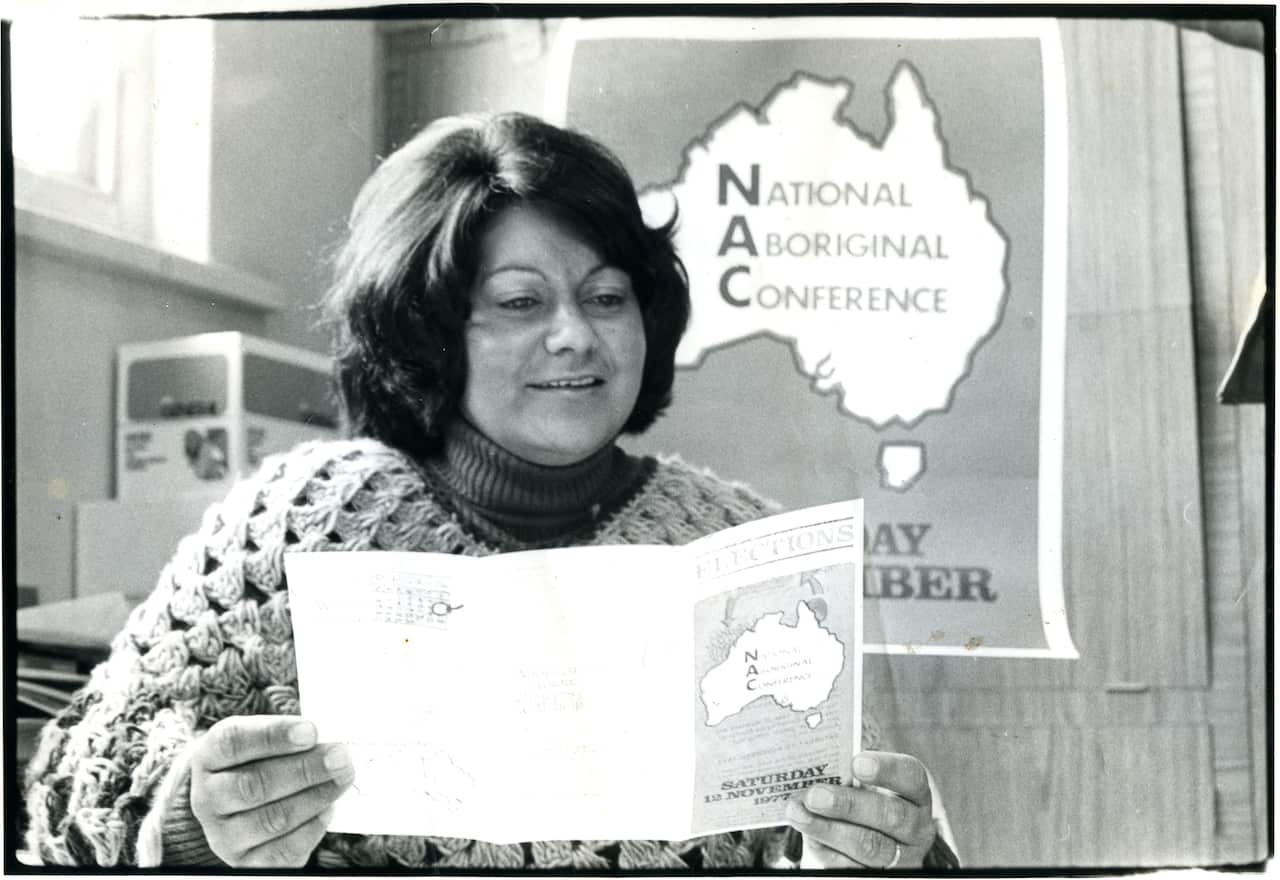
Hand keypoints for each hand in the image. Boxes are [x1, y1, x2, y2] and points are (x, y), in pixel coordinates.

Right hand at [189, 715, 354, 866]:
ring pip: (272, 818)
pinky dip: (312, 826)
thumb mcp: (263, 743)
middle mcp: (207, 798)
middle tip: (340, 757)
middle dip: (305, 769)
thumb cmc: (258, 763)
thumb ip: (291, 740)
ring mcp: (223, 835)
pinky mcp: (246, 862)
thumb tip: (329, 745)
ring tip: (343, 778)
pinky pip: (284, 849)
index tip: (311, 731)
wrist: (238, 808)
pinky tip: (329, 808)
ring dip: (315, 796)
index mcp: (208, 757)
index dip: (273, 735)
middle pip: (254, 784)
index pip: (233, 742)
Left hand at [785, 751, 935, 868]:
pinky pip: (851, 867)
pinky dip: (825, 850)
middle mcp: (915, 827)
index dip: (886, 769)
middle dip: (848, 804)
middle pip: (890, 815)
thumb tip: (816, 771)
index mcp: (915, 794)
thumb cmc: (864, 801)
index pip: (911, 776)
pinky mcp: (879, 876)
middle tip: (815, 796)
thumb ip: (848, 778)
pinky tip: (807, 834)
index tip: (856, 763)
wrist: (872, 842)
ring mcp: (901, 857)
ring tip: (798, 814)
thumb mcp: (865, 787)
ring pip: (869, 846)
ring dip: (828, 830)